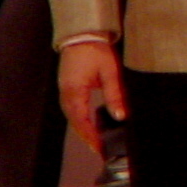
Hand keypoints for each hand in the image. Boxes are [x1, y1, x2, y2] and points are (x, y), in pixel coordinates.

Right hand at [58, 40, 125, 155]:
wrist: (83, 34)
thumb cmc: (96, 51)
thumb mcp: (110, 72)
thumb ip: (114, 94)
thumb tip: (120, 115)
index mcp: (74, 92)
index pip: (82, 121)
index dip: (92, 137)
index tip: (101, 148)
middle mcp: (66, 95)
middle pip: (76, 123)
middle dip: (89, 139)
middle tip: (102, 152)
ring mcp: (65, 92)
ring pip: (74, 118)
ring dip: (85, 131)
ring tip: (99, 144)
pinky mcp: (69, 89)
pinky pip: (74, 110)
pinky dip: (83, 121)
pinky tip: (93, 128)